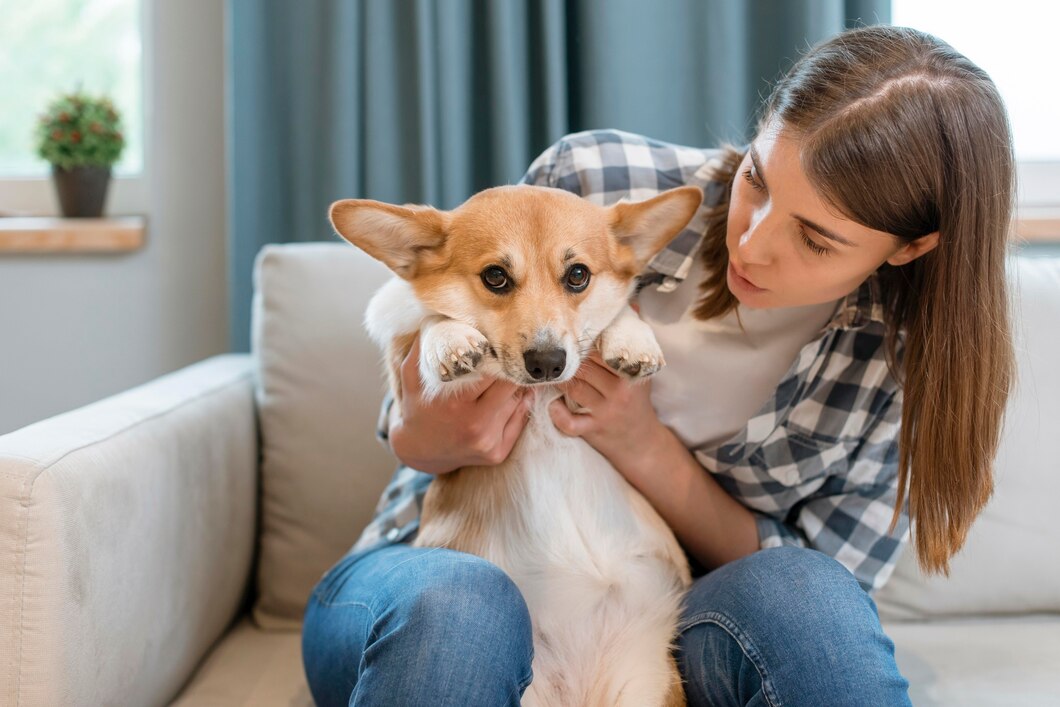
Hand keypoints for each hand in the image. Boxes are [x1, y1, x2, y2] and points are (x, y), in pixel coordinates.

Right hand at [390, 336, 533, 473]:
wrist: (419, 450)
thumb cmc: (417, 406)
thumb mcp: (411, 375)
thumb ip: (423, 347)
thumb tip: (436, 316)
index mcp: (454, 404)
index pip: (490, 372)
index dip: (497, 357)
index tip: (499, 346)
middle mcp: (474, 425)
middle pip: (509, 387)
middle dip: (512, 371)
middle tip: (515, 357)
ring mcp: (488, 442)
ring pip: (517, 403)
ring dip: (518, 387)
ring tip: (516, 373)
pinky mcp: (497, 454)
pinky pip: (519, 422)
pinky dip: (520, 406)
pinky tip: (516, 395)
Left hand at [548, 349, 664, 474]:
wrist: (641, 441)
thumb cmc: (636, 400)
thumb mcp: (640, 374)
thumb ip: (631, 346)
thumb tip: (630, 309)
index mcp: (631, 375)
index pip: (602, 352)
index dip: (584, 345)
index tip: (574, 340)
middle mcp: (620, 393)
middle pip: (585, 369)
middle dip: (569, 362)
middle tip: (559, 357)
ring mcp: (606, 412)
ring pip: (574, 388)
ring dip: (560, 381)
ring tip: (555, 375)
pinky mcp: (594, 430)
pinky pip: (569, 421)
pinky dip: (557, 413)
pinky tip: (553, 404)